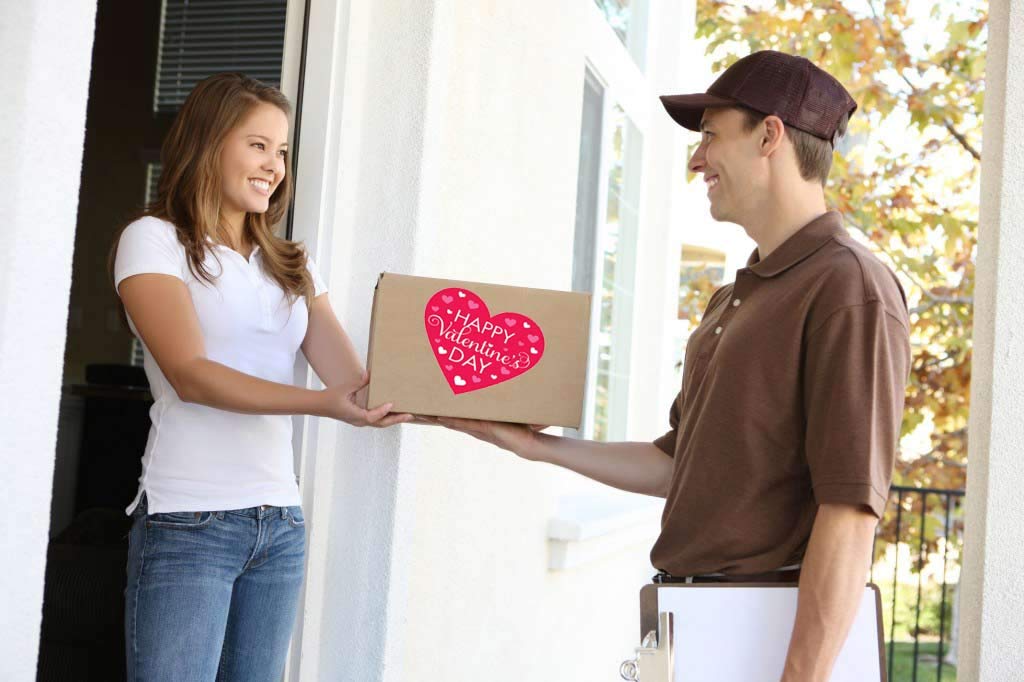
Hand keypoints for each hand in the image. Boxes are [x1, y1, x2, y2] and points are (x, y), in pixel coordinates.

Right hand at [320, 370, 412, 427]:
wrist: (319, 406)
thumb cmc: (330, 398)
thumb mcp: (344, 389)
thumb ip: (358, 383)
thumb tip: (369, 375)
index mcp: (355, 416)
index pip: (372, 417)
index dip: (382, 411)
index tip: (391, 404)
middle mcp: (359, 421)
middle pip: (381, 423)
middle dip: (396, 419)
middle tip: (410, 415)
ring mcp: (360, 421)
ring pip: (380, 423)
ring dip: (393, 419)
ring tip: (406, 415)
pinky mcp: (360, 418)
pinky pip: (376, 420)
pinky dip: (386, 417)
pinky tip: (393, 411)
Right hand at [417, 416, 548, 458]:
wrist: (529, 444)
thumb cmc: (519, 428)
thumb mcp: (504, 413)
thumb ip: (496, 403)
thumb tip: (494, 387)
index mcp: (475, 423)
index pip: (452, 417)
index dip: (436, 413)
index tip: (422, 406)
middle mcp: (473, 427)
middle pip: (447, 419)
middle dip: (430, 415)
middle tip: (413, 409)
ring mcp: (478, 428)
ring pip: (452, 421)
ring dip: (436, 417)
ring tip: (420, 413)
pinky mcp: (486, 428)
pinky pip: (466, 423)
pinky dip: (453, 420)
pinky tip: (441, 417)